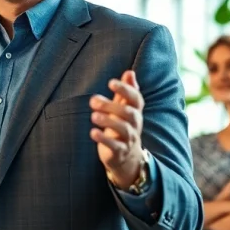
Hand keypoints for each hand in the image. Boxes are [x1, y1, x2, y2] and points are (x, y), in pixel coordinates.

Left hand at [90, 70, 144, 188]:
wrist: (126, 157)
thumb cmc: (122, 126)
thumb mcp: (124, 109)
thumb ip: (125, 92)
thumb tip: (129, 72)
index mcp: (135, 111)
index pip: (136, 98)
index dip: (125, 89)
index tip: (111, 82)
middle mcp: (135, 124)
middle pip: (128, 112)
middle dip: (111, 105)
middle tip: (93, 100)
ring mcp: (129, 138)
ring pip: (123, 128)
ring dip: (108, 121)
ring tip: (93, 116)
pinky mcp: (120, 151)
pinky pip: (115, 145)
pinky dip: (104, 139)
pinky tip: (93, 132)